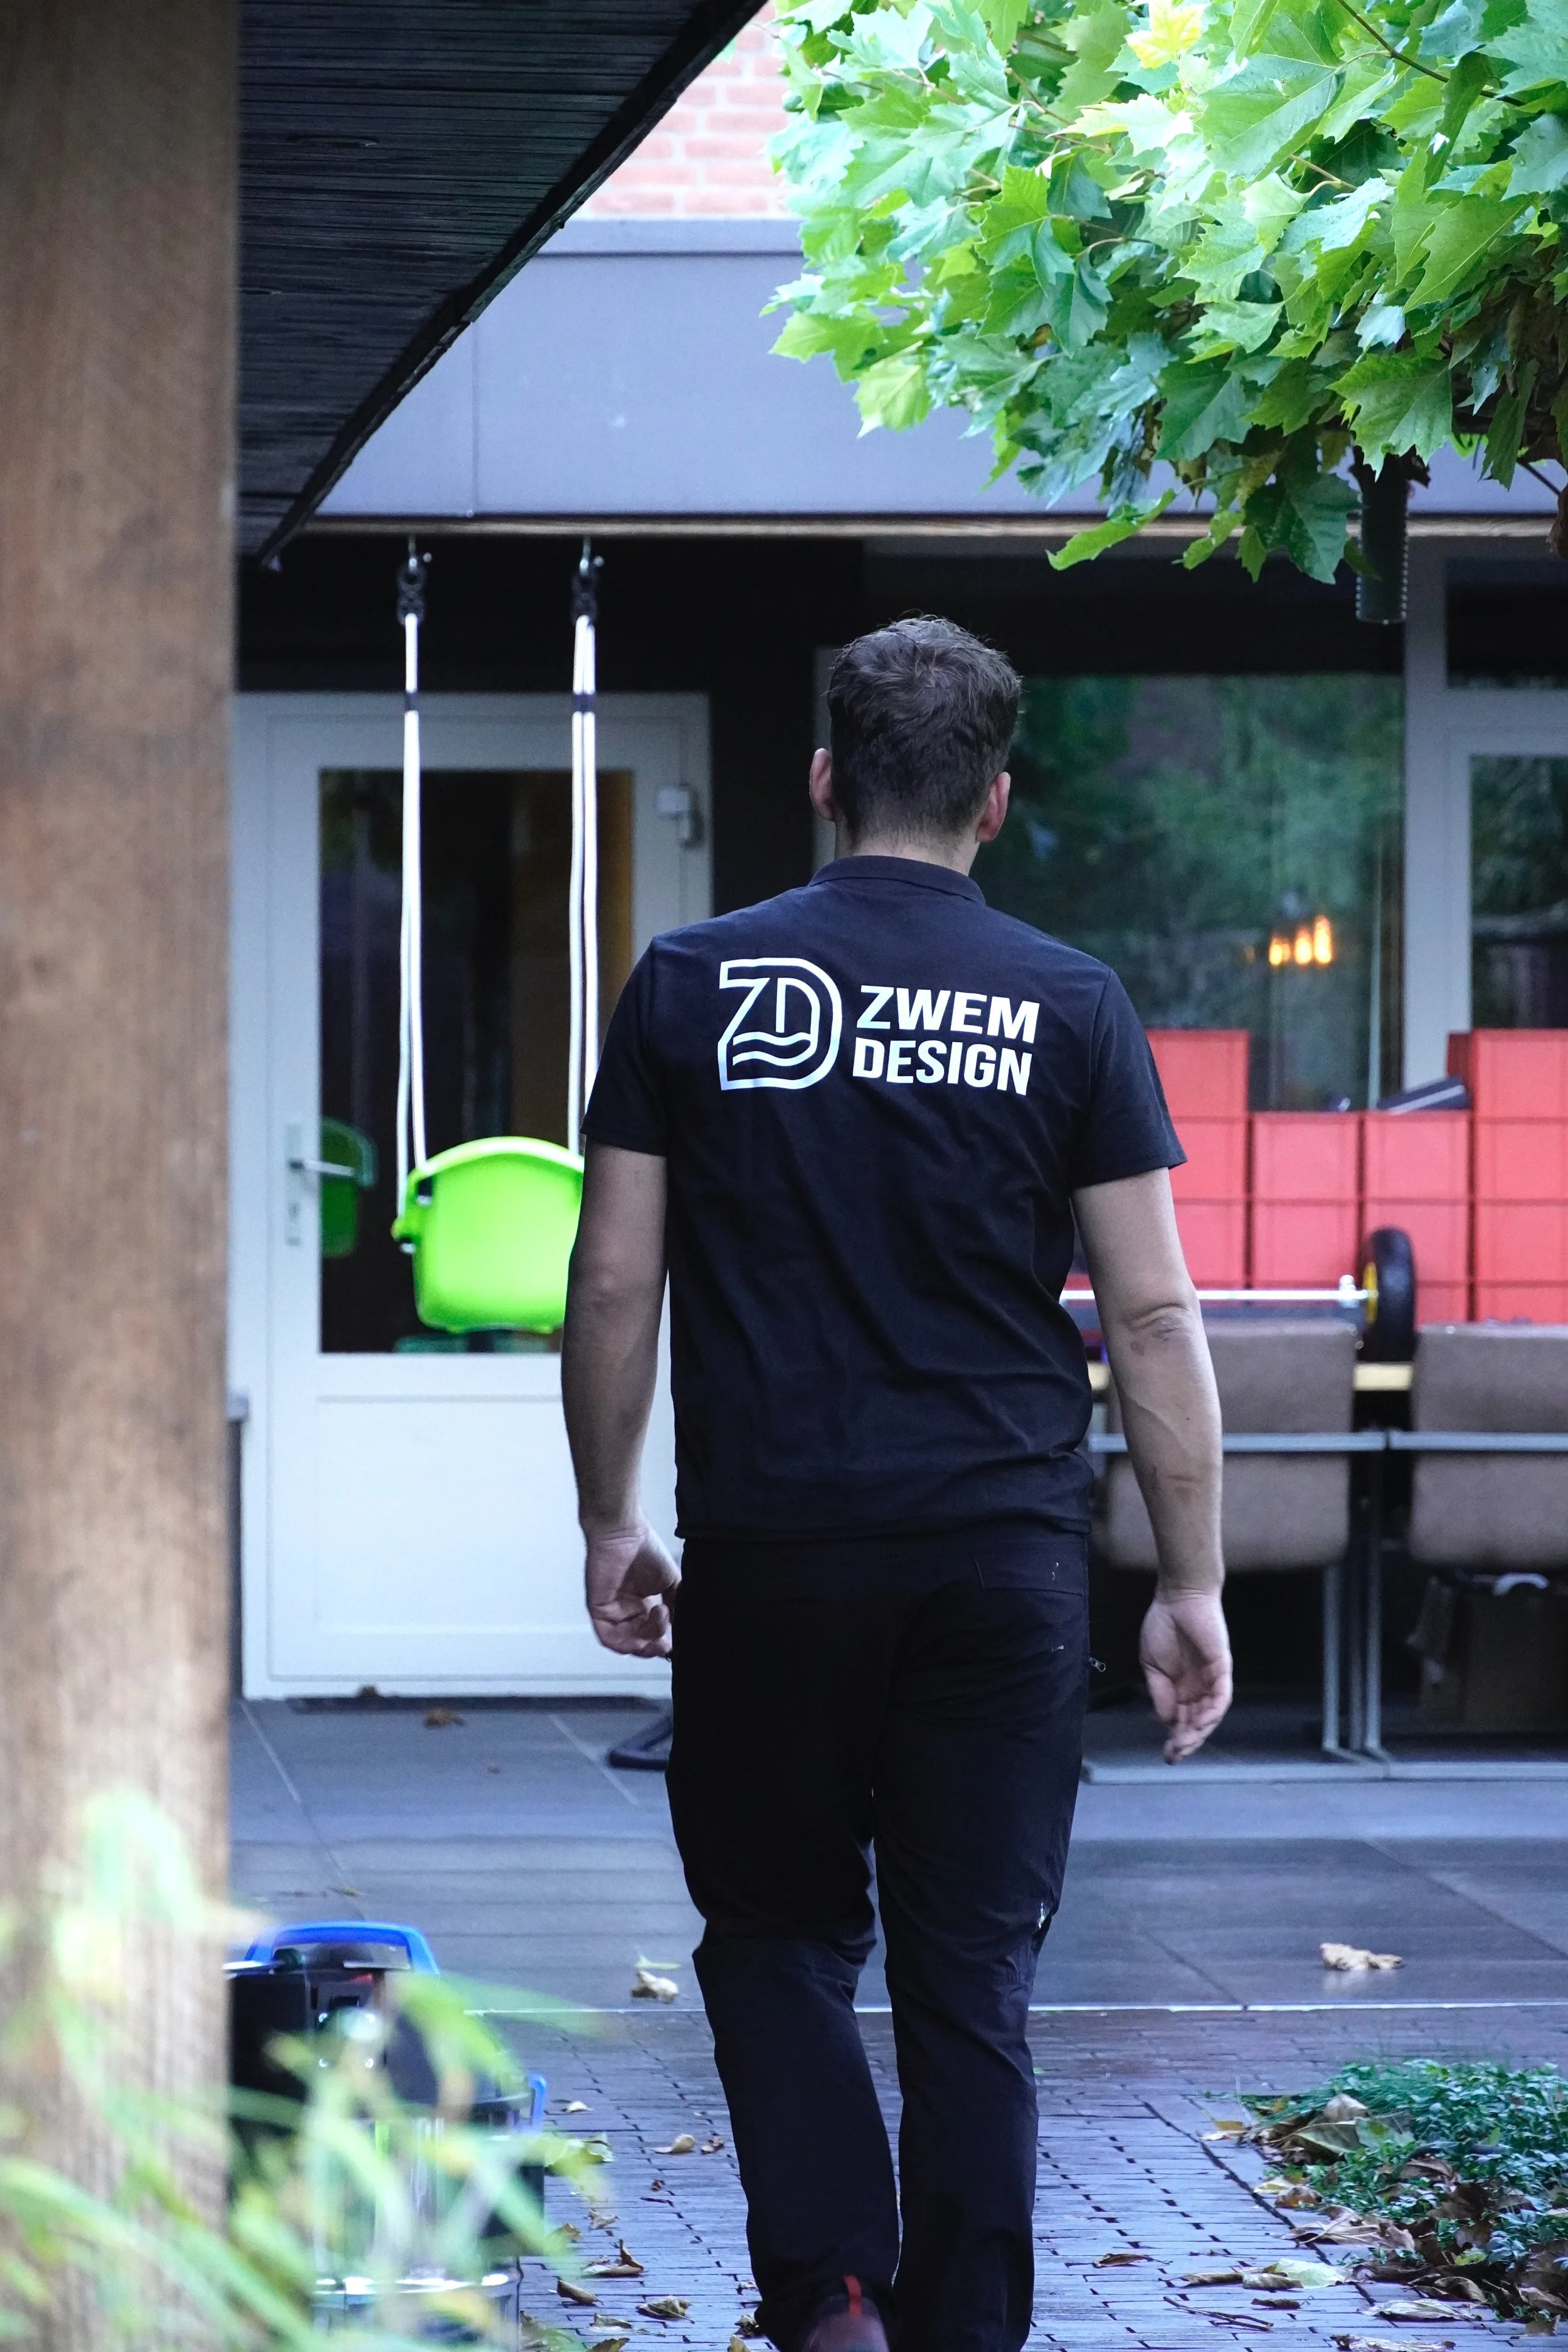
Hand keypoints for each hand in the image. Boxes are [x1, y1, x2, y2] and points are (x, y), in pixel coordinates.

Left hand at [584, 1519, 680, 1657]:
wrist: (625, 1533)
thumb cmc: (645, 1549)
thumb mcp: (672, 1581)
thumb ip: (678, 1604)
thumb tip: (684, 1626)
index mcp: (642, 1606)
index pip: (650, 1635)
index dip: (661, 1644)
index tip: (675, 1646)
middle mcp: (626, 1611)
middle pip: (638, 1643)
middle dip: (653, 1647)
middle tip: (666, 1643)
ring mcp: (611, 1612)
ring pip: (625, 1643)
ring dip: (644, 1641)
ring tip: (659, 1619)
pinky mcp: (598, 1610)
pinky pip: (607, 1637)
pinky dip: (625, 1642)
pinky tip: (642, 1628)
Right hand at [1140, 1588, 1231, 1762]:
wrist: (1177, 1598)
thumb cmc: (1163, 1626)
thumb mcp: (1152, 1665)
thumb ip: (1160, 1693)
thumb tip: (1167, 1721)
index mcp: (1181, 1689)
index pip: (1182, 1721)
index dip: (1176, 1739)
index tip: (1168, 1756)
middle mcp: (1199, 1689)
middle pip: (1198, 1723)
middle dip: (1187, 1741)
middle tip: (1175, 1754)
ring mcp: (1212, 1680)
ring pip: (1211, 1714)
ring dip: (1199, 1731)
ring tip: (1185, 1742)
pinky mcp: (1222, 1669)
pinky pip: (1222, 1695)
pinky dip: (1214, 1710)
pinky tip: (1203, 1722)